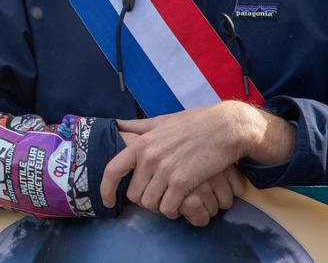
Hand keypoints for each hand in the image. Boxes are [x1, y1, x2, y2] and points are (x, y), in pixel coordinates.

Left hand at [101, 102, 256, 217]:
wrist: (225, 128)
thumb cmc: (193, 123)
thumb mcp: (160, 121)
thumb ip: (137, 126)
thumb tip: (117, 125)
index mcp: (141, 143)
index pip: (112, 170)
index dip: (106, 189)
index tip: (108, 201)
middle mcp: (149, 158)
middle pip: (133, 194)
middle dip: (143, 199)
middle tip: (157, 196)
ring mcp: (165, 170)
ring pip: (150, 203)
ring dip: (159, 206)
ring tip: (169, 199)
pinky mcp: (183, 182)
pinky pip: (168, 208)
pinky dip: (172, 210)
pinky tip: (180, 203)